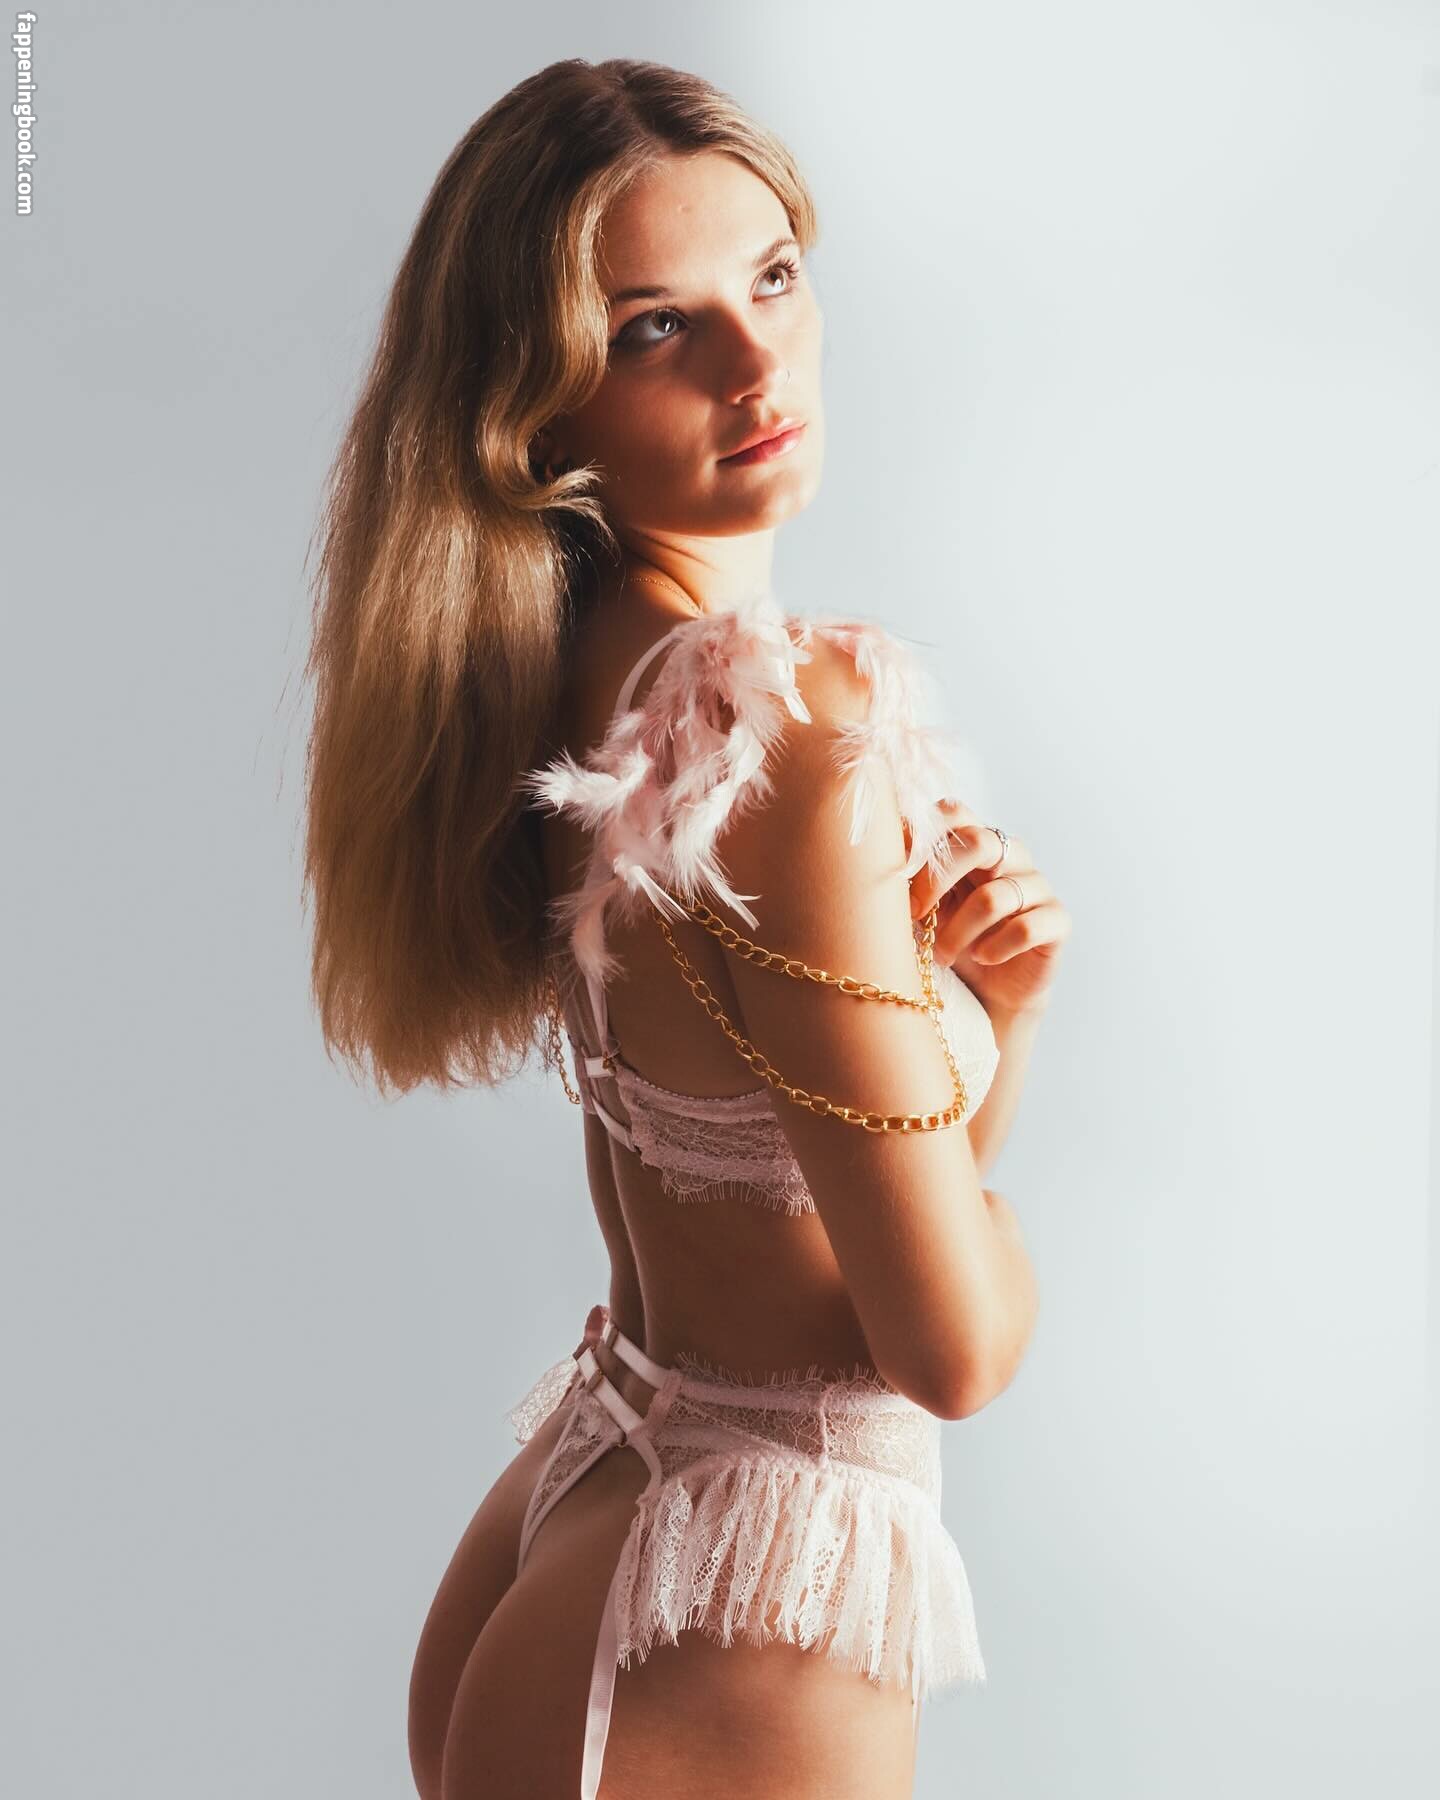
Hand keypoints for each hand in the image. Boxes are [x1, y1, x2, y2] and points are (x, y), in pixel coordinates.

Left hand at [908, 798, 1069, 1018]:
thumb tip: (870, 851)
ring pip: (996, 895)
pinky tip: (983, 958)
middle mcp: (1010, 856)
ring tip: (943, 955)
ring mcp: (1037, 887)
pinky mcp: (1057, 921)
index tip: (897, 877)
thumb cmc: (952, 942)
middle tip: (916, 915)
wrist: (989, 995)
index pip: (955, 812)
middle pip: (978, 841)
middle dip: (938, 880)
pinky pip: (1027, 926)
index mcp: (975, 843)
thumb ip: (908, 875)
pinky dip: (997, 946)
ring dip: (960, 931)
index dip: (923, 840)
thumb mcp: (923, 907)